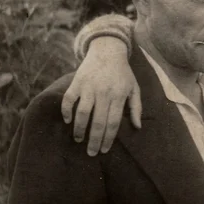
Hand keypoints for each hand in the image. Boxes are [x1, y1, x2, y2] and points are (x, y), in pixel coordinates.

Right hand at [61, 37, 141, 155]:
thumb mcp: (134, 88)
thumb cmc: (123, 73)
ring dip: (79, 129)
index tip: (104, 150)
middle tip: (91, 153)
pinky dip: (66, 110)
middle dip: (94, 140)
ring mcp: (89, 87)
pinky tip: (68, 121)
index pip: (113, 122)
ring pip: (82, 113)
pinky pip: (69, 99)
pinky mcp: (77, 82)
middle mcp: (103, 93)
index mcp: (119, 96)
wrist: (107, 50)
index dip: (108, 138)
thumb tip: (137, 127)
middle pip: (98, 122)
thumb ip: (136, 108)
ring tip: (78, 140)